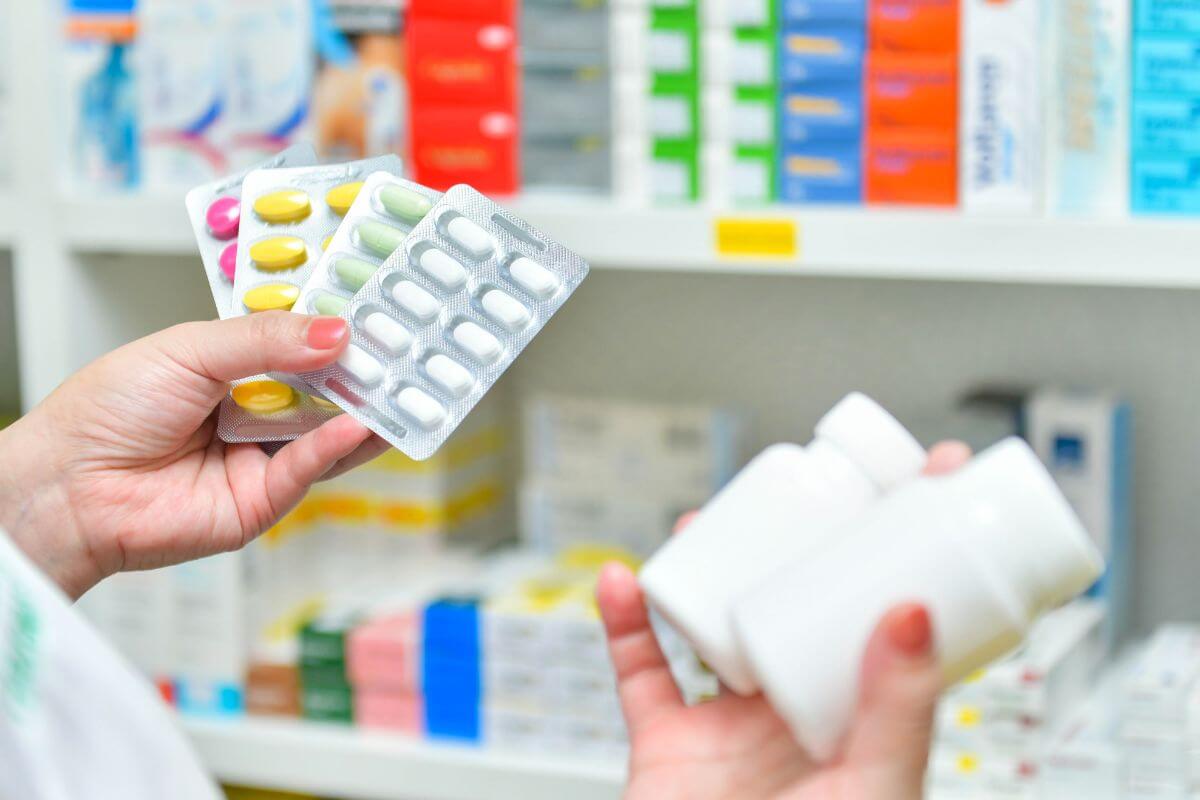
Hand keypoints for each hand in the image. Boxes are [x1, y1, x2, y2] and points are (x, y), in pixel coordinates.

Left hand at [0, 312, 389, 598]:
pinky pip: (309, 469)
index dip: (339, 328)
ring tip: (403, 385)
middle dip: (366, 369)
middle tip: (407, 346)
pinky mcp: (263, 501)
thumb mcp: (191, 350)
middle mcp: (256, 411)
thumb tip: (335, 333)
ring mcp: (263, 457)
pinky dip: (335, 446)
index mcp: (235, 367)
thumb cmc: (107, 412)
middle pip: (327, 388)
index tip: (382, 309)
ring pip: (330, 431)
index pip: (302, 342)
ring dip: (367, 409)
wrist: (68, 486)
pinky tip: (355, 423)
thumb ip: (265, 339)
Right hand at [598, 441, 972, 799]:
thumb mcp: (873, 791)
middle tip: (811, 480)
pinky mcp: (665, 743)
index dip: (910, 547)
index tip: (928, 477)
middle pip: (799, 606)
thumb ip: (896, 709)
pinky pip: (639, 672)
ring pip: (718, 625)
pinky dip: (622, 625)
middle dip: (800, 542)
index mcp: (860, 725)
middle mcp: (797, 717)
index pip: (891, 619)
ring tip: (711, 516)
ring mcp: (730, 728)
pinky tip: (622, 578)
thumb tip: (917, 607)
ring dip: (709, 568)